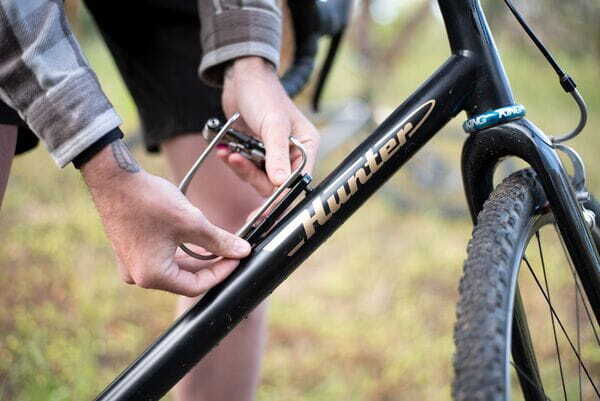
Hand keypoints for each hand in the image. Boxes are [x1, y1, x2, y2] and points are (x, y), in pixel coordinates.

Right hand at [81, 140, 250, 296]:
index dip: (220, 273)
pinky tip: (195, 238)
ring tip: (216, 242)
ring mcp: (131, 265)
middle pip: (184, 279)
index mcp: (152, 276)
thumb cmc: (149, 200)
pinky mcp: (130, 252)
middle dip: (209, 265)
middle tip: (230, 250)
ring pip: (174, 268)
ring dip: (196, 258)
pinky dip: (180, 251)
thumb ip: (219, 240)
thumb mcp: (192, 222)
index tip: (236, 258)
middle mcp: (138, 276)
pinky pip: (161, 258)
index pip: (195, 287)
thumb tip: (243, 251)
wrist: (114, 179)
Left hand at [220, 56, 318, 196]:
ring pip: (258, 177)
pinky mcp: (257, 152)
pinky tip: (226, 150)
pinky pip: (246, 168)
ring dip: (241, 167)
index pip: (297, 180)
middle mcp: (293, 153)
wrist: (241, 78)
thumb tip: (279, 184)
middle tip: (237, 161)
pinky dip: (235, 162)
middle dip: (253, 175)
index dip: (280, 196)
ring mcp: (274, 154)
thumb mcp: (272, 125)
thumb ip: (276, 156)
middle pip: (275, 183)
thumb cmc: (263, 95)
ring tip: (229, 153)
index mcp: (307, 146)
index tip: (263, 210)